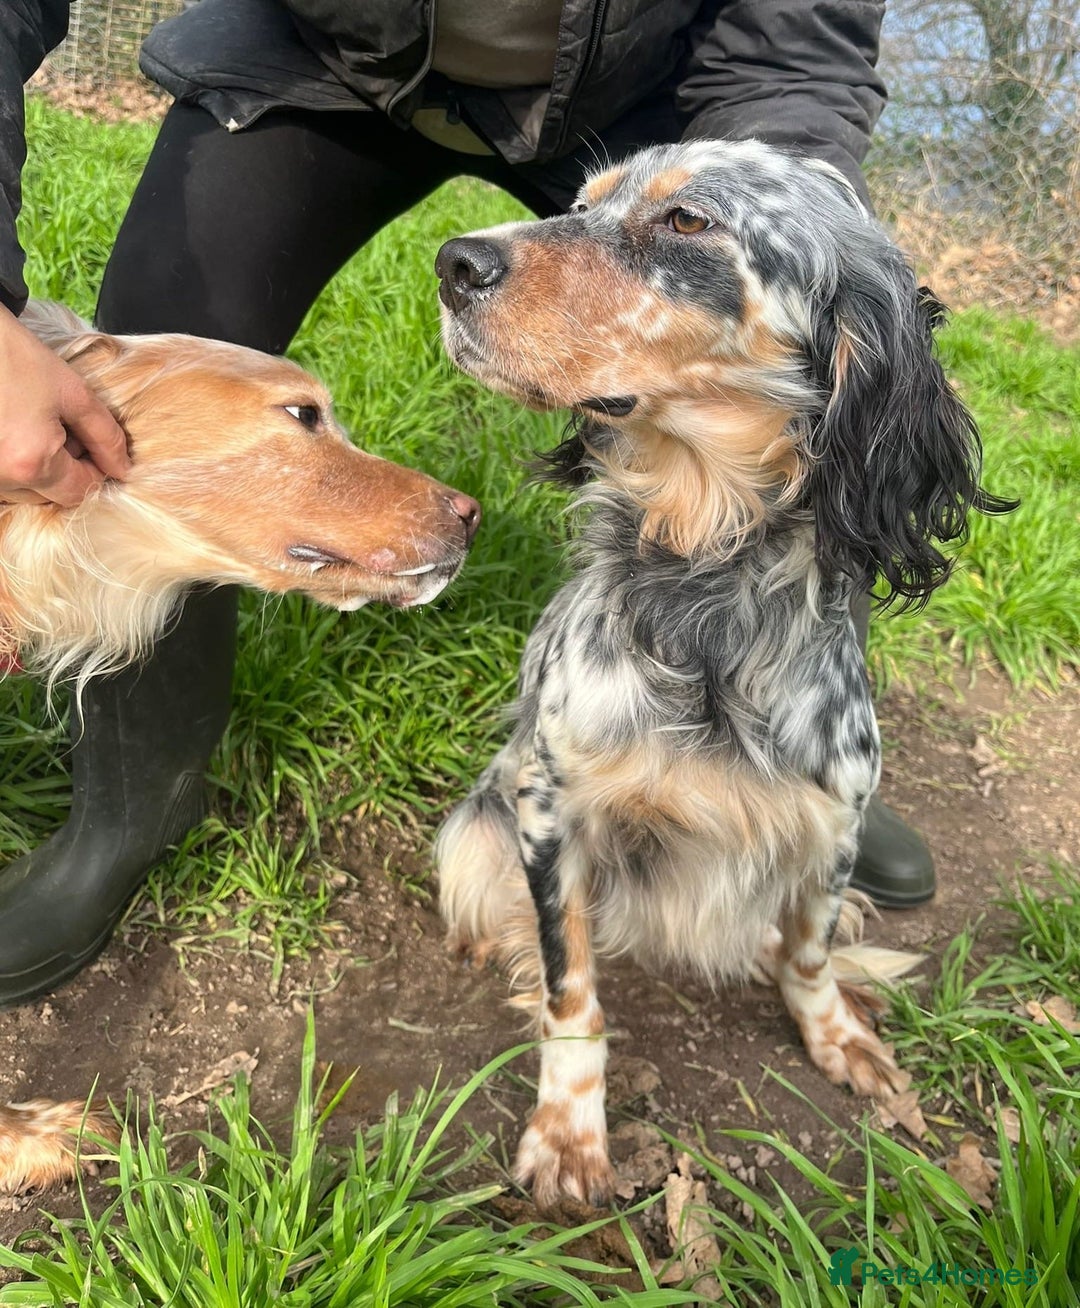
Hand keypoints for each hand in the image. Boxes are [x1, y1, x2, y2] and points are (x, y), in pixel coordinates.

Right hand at [0, 303, 129, 505]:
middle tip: (62, 427)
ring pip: (21, 490)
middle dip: (65, 470)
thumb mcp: (72, 392)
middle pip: (49, 496)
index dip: (94, 470)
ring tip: (34, 425)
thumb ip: (105, 436)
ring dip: (36, 468)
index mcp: (30, 463)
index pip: (79, 491)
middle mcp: (0, 478)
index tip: (90, 441)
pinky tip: (13, 431)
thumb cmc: (13, 355)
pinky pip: (1, 478)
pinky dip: (12, 463)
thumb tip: (122, 470)